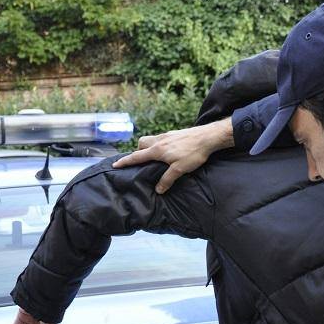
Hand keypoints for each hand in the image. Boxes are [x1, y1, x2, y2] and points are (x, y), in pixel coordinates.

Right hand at [112, 117, 233, 193]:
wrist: (208, 137)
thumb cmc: (194, 153)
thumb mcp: (180, 169)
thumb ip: (167, 179)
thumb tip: (158, 189)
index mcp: (157, 150)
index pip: (137, 156)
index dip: (125, 161)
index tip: (115, 164)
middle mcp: (159, 141)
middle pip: (141, 144)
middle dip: (138, 151)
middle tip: (142, 161)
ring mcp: (167, 136)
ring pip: (151, 140)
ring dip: (148, 147)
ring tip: (155, 158)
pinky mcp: (175, 134)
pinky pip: (161, 139)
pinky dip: (159, 145)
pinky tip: (168, 151)